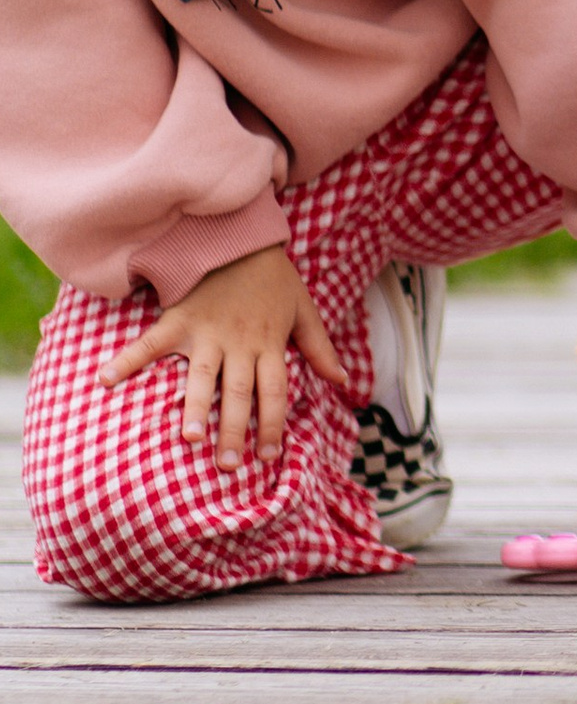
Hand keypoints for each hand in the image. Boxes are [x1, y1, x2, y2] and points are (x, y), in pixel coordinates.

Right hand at [107, 244, 346, 472]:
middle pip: (239, 393)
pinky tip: (106, 380)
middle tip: (229, 464)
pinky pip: (150, 343)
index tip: (267, 455)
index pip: (274, 392)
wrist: (239, 238)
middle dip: (235, 429)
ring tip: (190, 438)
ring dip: (196, 407)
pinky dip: (127, 360)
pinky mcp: (178, 320)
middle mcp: (239, 343)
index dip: (272, 424)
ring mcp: (206, 333)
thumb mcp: (304, 309)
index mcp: (269, 344)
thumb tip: (343, 381)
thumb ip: (320, 348)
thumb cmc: (273, 278)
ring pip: (202, 377)